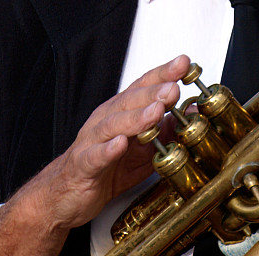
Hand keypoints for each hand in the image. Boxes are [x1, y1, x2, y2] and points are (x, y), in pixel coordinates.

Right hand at [0, 54, 189, 255]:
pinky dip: (108, 149)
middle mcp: (107, 119)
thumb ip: (167, 130)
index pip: (144, 86)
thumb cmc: (106, 167)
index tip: (183, 63)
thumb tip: (194, 111)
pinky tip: (120, 144)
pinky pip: (95, 155)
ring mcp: (93, 140)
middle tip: (174, 87)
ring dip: (137, 117)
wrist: (65, 195)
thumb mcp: (144, 149)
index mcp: (122, 111)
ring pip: (115, 124)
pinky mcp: (83, 164)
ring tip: (157, 111)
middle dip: (154, 92)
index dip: (163, 73)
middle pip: (131, 100)